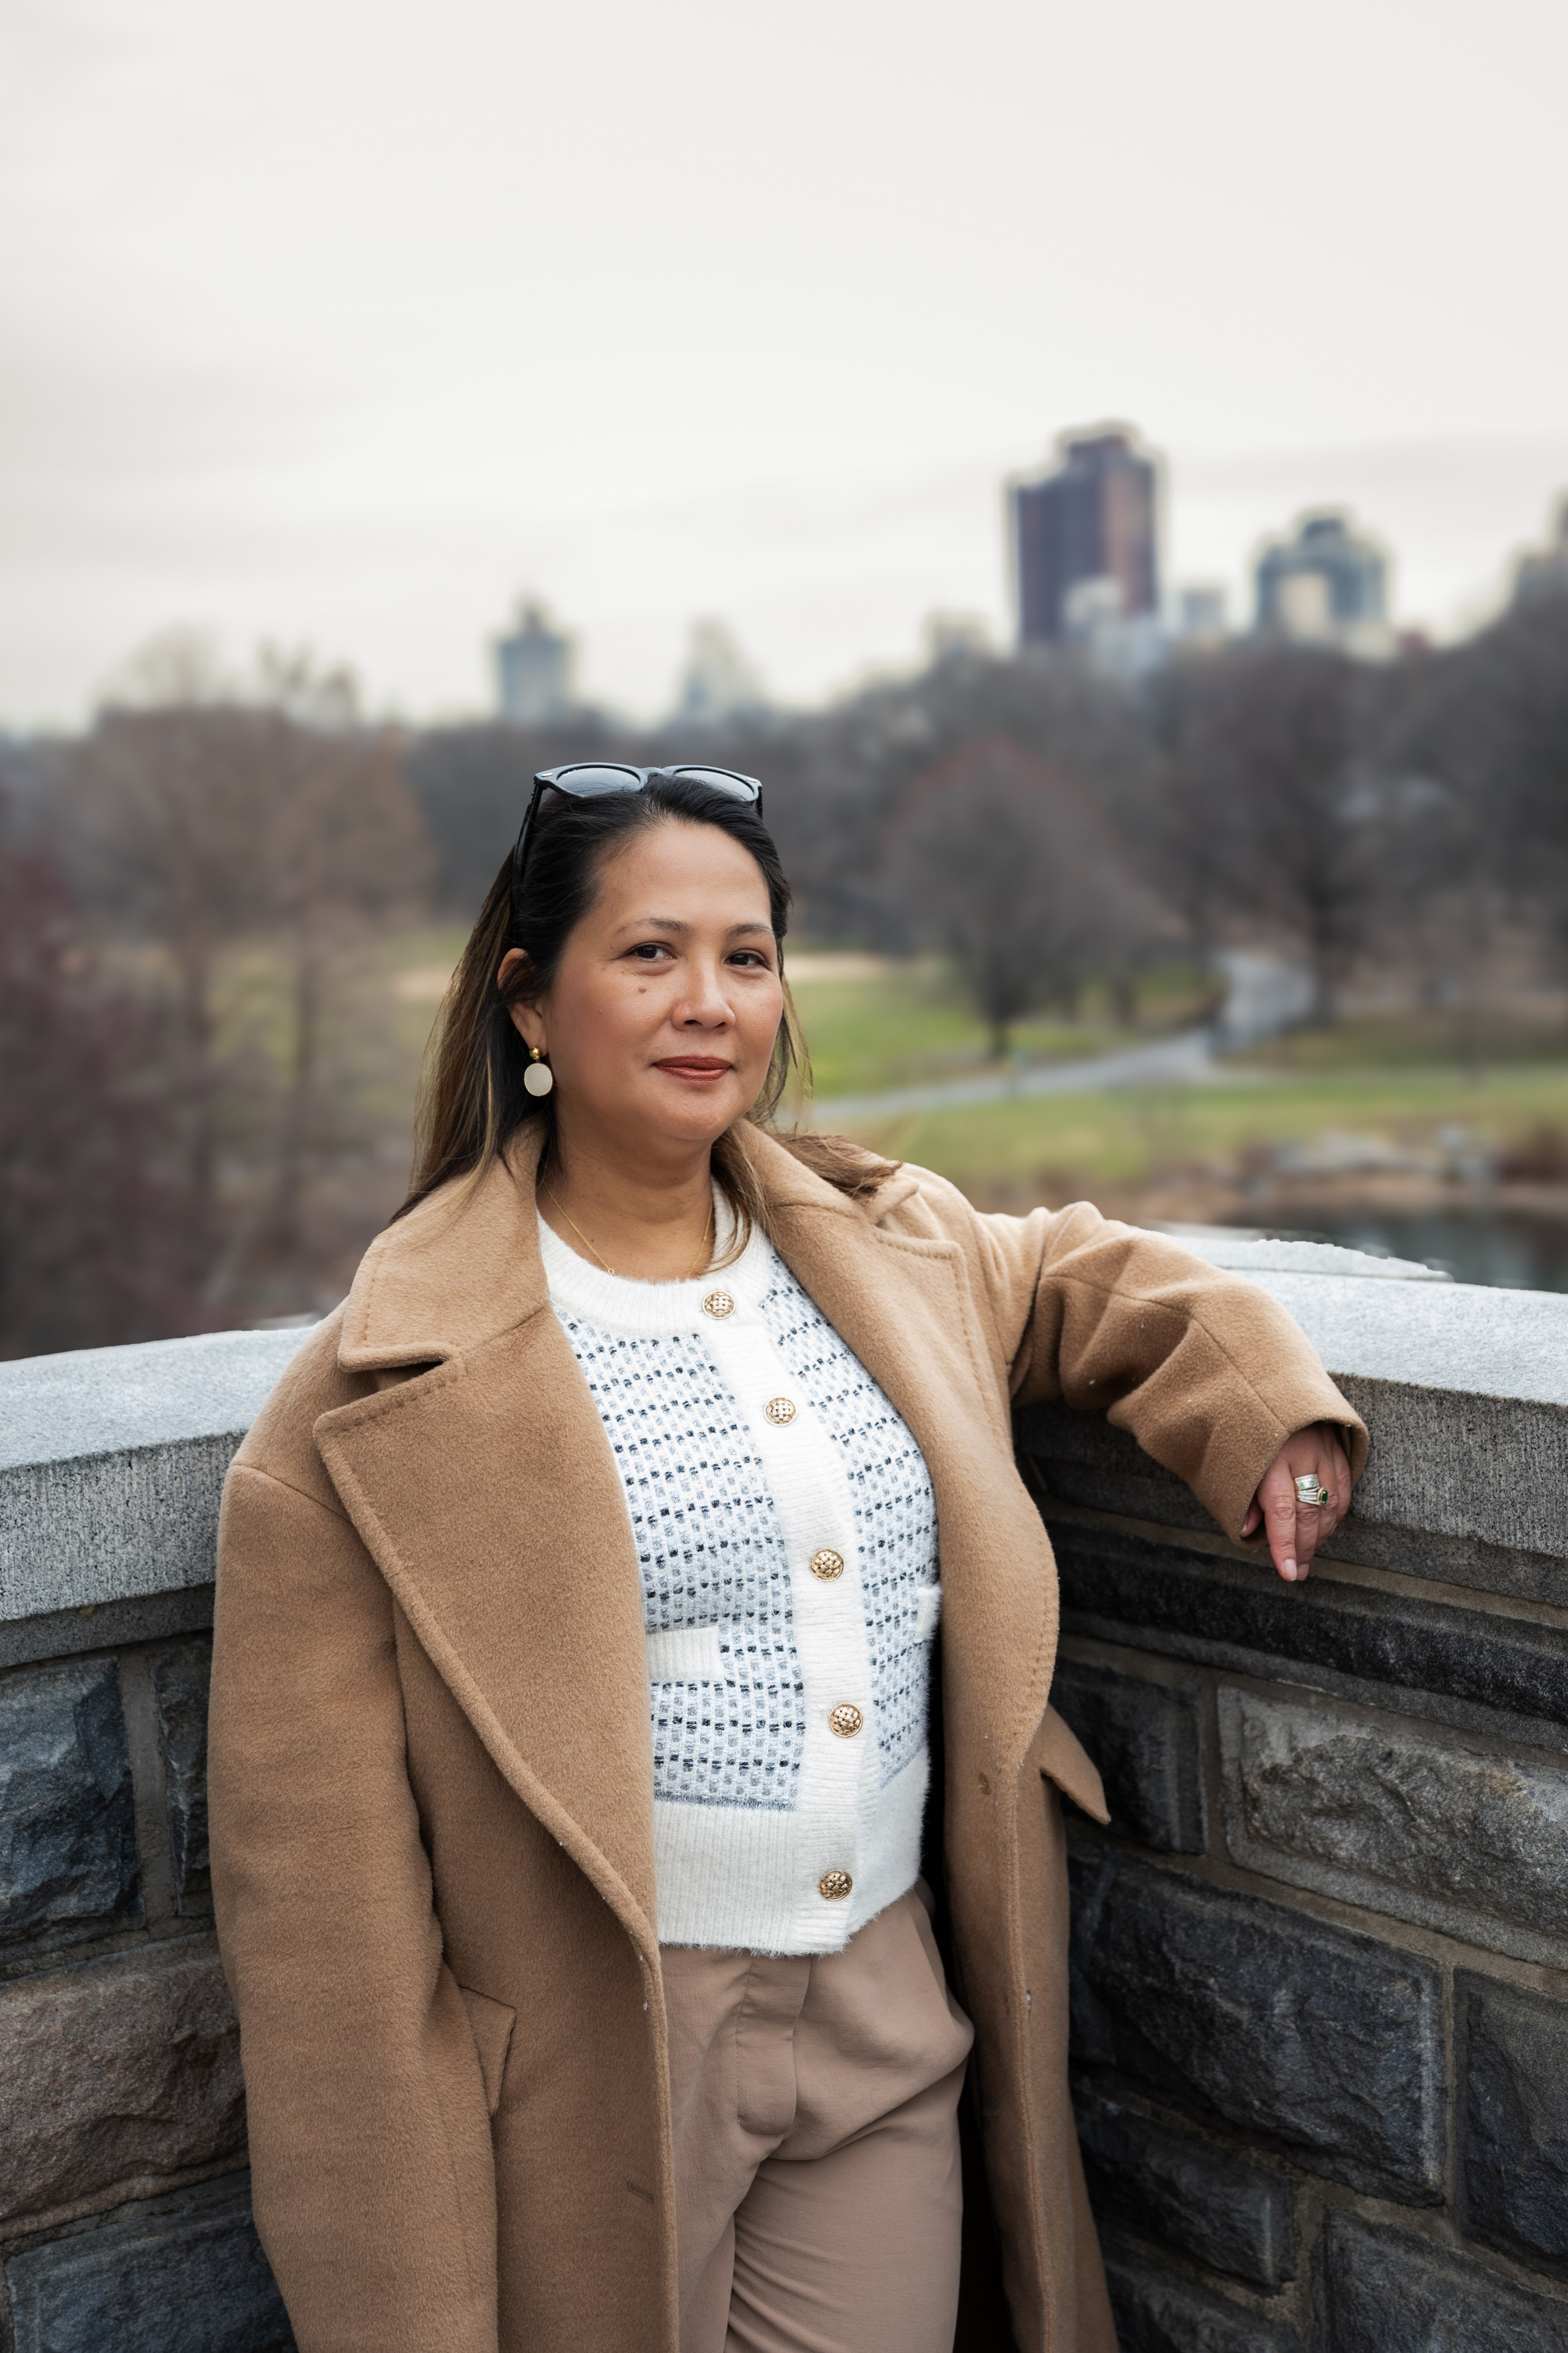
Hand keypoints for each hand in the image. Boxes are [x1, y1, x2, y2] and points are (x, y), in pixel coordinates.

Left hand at [1242, 1422, 1351, 1582]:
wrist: (1269, 1375)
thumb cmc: (1243, 1420)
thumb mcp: (1232, 1453)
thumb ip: (1242, 1492)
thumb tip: (1248, 1531)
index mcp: (1271, 1456)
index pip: (1282, 1511)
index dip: (1285, 1545)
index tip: (1288, 1572)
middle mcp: (1302, 1453)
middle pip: (1309, 1512)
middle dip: (1303, 1547)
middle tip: (1298, 1571)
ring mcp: (1325, 1448)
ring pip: (1331, 1504)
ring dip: (1320, 1534)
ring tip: (1308, 1554)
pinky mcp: (1339, 1445)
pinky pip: (1344, 1488)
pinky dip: (1336, 1512)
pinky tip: (1325, 1527)